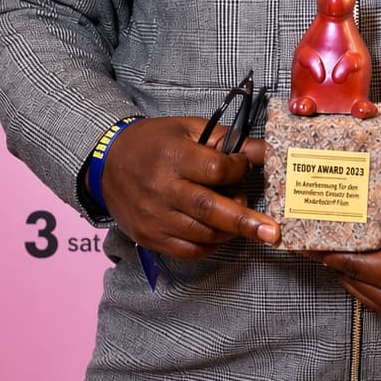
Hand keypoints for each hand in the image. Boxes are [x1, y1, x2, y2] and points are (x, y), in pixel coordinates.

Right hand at [93, 116, 279, 259]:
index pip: (216, 170)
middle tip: (272, 232)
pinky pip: (188, 250)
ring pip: (202, 233)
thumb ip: (226, 140)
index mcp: (173, 157)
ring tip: (242, 220)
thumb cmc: (154, 142)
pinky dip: (210, 244)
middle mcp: (162, 189)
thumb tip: (264, 152)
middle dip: (245, 221)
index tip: (243, 165)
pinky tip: (219, 232)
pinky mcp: (150, 237)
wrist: (107, 162)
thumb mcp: (188, 129)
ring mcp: (155, 217)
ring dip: (230, 230)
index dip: (238, 169)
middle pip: (210, 209)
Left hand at [307, 137, 380, 322]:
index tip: (302, 234)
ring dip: (346, 266)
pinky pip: (376, 296)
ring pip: (361, 290)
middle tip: (309, 228)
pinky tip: (357, 250)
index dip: (325, 248)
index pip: (354, 264)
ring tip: (327, 237)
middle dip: (331, 254)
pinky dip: (364, 275)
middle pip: (352, 279)